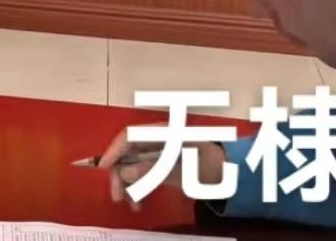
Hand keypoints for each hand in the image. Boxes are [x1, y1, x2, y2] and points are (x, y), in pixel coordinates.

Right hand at [94, 129, 225, 209]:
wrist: (233, 173)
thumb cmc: (212, 167)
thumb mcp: (185, 170)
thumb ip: (156, 169)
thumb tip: (126, 172)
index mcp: (163, 132)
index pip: (130, 135)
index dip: (114, 150)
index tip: (103, 168)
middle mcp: (157, 139)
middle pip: (128, 152)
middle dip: (119, 173)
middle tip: (116, 195)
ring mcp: (159, 152)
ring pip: (132, 164)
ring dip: (127, 183)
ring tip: (130, 203)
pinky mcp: (161, 165)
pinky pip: (142, 174)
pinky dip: (138, 187)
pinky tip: (138, 202)